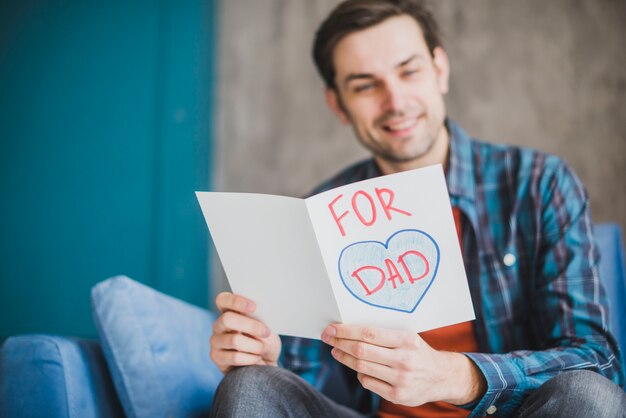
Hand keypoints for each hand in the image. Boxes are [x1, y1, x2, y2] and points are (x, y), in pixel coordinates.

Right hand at [210, 292, 280, 373]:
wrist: (266, 365)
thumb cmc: (265, 341)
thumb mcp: (266, 328)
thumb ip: (259, 320)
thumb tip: (257, 318)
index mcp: (229, 311)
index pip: (223, 299)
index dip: (236, 301)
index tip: (254, 307)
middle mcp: (219, 324)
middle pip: (227, 319)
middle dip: (251, 326)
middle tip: (266, 332)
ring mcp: (215, 341)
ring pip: (234, 340)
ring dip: (255, 346)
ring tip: (263, 349)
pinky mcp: (217, 357)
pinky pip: (235, 357)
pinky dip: (251, 358)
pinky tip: (256, 358)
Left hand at [321, 324, 484, 405]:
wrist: (442, 376)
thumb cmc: (418, 352)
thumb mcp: (407, 337)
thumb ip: (383, 334)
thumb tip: (350, 329)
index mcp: (406, 340)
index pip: (368, 333)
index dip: (346, 331)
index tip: (332, 328)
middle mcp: (404, 360)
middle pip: (361, 351)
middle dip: (340, 343)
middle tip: (327, 337)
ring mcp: (401, 379)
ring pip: (362, 367)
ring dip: (344, 358)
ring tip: (336, 351)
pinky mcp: (398, 396)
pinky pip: (368, 383)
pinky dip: (359, 373)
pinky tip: (357, 367)